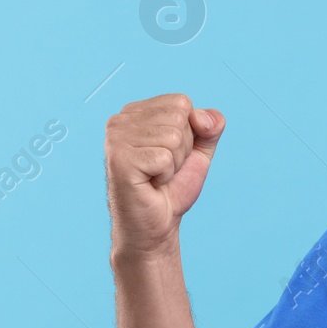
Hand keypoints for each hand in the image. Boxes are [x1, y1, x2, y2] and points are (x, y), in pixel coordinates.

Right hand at [105, 94, 224, 258]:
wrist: (157, 225)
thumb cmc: (172, 188)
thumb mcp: (199, 151)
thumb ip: (210, 126)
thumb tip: (201, 116)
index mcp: (135, 111)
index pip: (181, 102)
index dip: (189, 133)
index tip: (170, 154)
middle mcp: (120, 120)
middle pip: (179, 117)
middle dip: (182, 149)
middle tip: (164, 169)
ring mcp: (116, 139)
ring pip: (173, 137)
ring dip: (174, 164)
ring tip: (157, 177)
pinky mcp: (119, 159)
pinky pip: (165, 158)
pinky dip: (166, 176)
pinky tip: (151, 184)